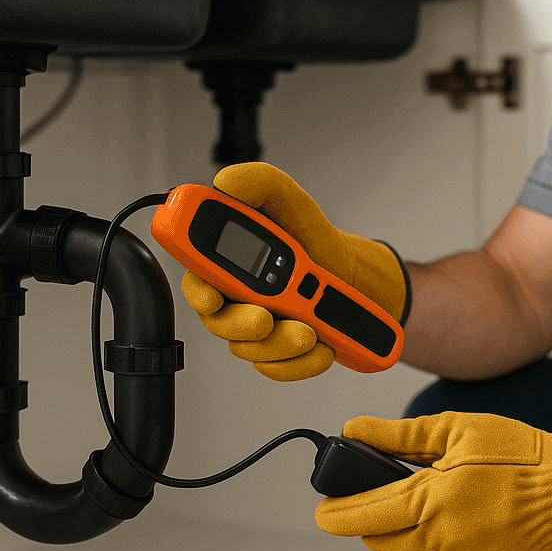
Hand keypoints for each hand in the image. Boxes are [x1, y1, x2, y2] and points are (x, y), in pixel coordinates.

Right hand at [181, 163, 409, 381]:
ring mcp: (256, 328)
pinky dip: (302, 362)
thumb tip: (225, 182)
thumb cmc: (315, 241)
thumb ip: (260, 186)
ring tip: (310, 329)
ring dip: (281, 343)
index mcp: (229, 261)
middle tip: (267, 317)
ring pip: (250, 349)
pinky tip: (321, 346)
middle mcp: (235, 297)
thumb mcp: (293, 204)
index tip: (211, 295)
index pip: (196, 277)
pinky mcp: (278, 354)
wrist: (356, 277)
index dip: (197, 289)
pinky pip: (279, 368)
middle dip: (241, 324)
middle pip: (217, 322)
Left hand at [314, 412, 551, 550]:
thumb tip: (354, 429)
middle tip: (383, 496)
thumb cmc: (519, 456)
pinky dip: (434, 548)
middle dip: (371, 521)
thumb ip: (398, 436)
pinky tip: (455, 521)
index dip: (334, 514)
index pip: (361, 516)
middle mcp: (439, 540)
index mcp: (429, 500)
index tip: (323, 509)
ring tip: (425, 504)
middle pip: (378, 542)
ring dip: (402, 536)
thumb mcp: (455, 431)